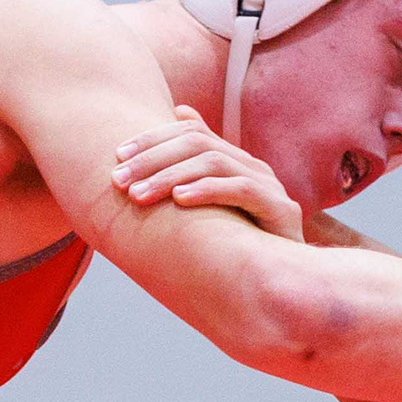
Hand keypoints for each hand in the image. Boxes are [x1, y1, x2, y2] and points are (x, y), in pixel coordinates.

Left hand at [110, 110, 300, 241]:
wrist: (285, 280)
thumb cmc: (240, 246)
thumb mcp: (207, 209)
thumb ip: (189, 173)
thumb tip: (175, 120)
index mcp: (234, 160)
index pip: (190, 131)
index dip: (151, 139)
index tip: (116, 157)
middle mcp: (252, 166)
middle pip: (197, 143)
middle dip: (152, 159)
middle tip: (118, 180)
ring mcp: (269, 185)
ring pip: (214, 163)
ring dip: (170, 177)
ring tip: (139, 195)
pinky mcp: (281, 209)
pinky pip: (242, 190)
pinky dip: (207, 190)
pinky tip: (179, 201)